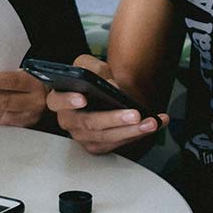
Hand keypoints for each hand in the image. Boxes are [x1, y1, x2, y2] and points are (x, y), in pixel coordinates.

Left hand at [0, 71, 46, 127]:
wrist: (49, 97)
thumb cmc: (30, 81)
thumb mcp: (23, 73)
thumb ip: (5, 75)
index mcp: (35, 84)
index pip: (13, 81)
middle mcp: (34, 102)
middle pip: (6, 101)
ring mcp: (28, 116)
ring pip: (1, 113)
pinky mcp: (22, 126)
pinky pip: (1, 121)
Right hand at [45, 55, 165, 153]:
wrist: (102, 94)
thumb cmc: (92, 80)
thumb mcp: (88, 66)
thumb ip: (95, 69)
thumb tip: (111, 86)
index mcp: (59, 99)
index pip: (57, 101)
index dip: (68, 100)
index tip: (83, 98)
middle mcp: (68, 121)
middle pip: (88, 123)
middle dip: (113, 119)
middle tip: (134, 114)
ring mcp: (82, 136)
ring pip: (106, 137)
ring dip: (132, 131)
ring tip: (151, 122)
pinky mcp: (97, 146)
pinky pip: (117, 144)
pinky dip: (138, 135)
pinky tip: (155, 124)